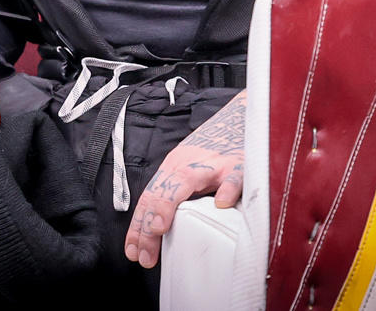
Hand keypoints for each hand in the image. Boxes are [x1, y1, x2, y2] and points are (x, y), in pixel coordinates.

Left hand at [124, 89, 245, 268]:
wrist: (242, 120)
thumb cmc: (216, 152)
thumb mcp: (192, 171)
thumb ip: (180, 195)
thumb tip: (163, 231)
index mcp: (175, 167)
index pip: (150, 197)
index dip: (138, 225)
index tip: (133, 252)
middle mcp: (189, 164)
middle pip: (161, 193)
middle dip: (148, 225)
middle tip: (145, 255)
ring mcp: (213, 163)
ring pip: (185, 180)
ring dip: (169, 203)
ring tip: (159, 228)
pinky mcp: (240, 164)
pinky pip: (234, 176)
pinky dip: (228, 188)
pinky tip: (222, 203)